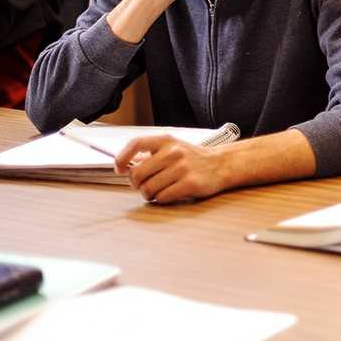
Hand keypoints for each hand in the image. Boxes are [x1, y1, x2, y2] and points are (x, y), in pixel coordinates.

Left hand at [114, 135, 229, 202]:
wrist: (221, 164)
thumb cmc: (192, 158)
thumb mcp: (173, 147)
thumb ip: (151, 155)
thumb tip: (126, 168)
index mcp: (166, 141)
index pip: (136, 144)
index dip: (122, 158)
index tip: (119, 168)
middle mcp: (173, 152)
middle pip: (137, 174)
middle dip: (136, 184)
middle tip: (143, 186)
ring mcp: (182, 168)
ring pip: (148, 188)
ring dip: (150, 194)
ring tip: (159, 190)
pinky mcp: (190, 183)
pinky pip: (163, 197)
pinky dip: (162, 199)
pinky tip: (170, 193)